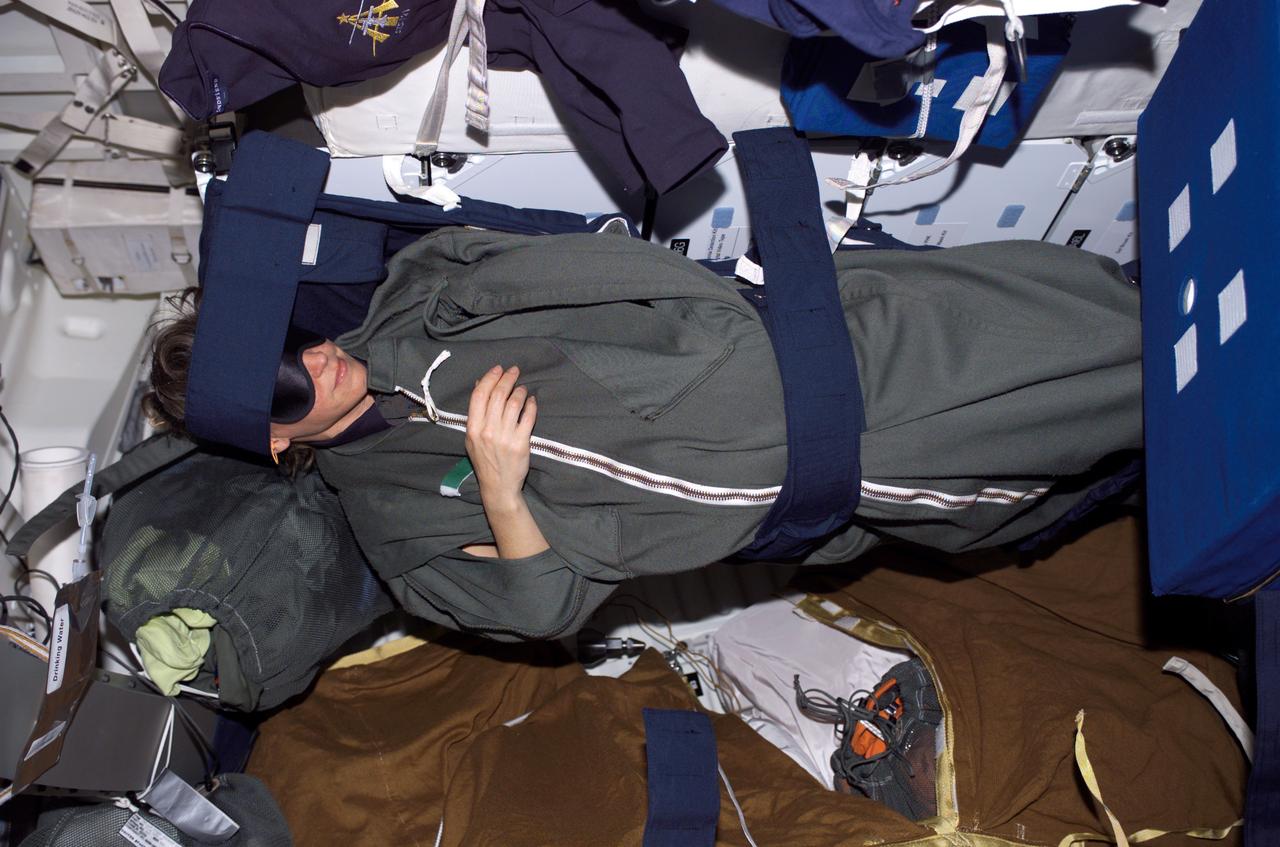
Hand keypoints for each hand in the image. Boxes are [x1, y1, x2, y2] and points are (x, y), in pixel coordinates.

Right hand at [465, 365, 536, 512]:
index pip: (479, 396)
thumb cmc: (485, 460)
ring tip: (522, 388)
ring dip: (520, 391)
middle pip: (497, 396)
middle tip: (514, 371)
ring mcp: (505, 437)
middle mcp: (487, 431)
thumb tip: (479, 384)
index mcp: (473, 428)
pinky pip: (528, 417)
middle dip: (507, 379)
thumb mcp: (473, 437)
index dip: (489, 378)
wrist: (498, 486)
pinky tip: (532, 401)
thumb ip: (476, 413)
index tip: (498, 369)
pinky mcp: (521, 443)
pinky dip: (531, 405)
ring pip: (513, 404)